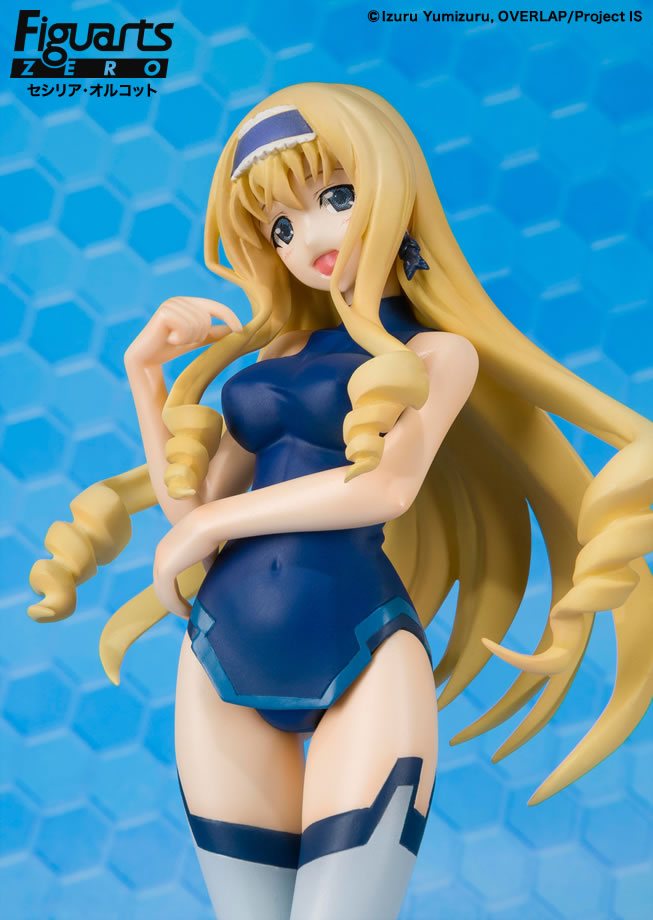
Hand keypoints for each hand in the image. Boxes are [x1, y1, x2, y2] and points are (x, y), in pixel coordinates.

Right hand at [125, 296, 242, 368]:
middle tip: (183, 340)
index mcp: (189, 302)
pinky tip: (169, 339)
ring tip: (175, 340)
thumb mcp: (197, 338)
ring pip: (198, 324)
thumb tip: (235, 329)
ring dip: (189, 338)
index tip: (240, 330)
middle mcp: (180, 300)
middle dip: (199, 335)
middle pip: (207, 318)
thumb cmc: (171, 347)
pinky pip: (187, 328)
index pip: (215, 306)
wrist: (147, 358)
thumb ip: (213, 333)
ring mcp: (171, 304)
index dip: (229, 317)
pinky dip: (181, 339)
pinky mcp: (164, 313)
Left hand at [153, 508, 216, 617]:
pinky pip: (168, 595)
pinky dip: (177, 606)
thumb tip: (210, 576)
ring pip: (162, 593)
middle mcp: (160, 554)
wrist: (212, 522)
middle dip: (172, 602)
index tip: (186, 603)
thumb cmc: (214, 531)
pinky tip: (189, 612)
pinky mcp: (166, 569)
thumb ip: (205, 564)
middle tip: (186, 613)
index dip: (173, 591)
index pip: (165, 575)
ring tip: (189, 616)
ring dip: (175, 607)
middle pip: (160, 586)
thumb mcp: (207, 551)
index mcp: (167, 548)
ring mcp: (161, 561)